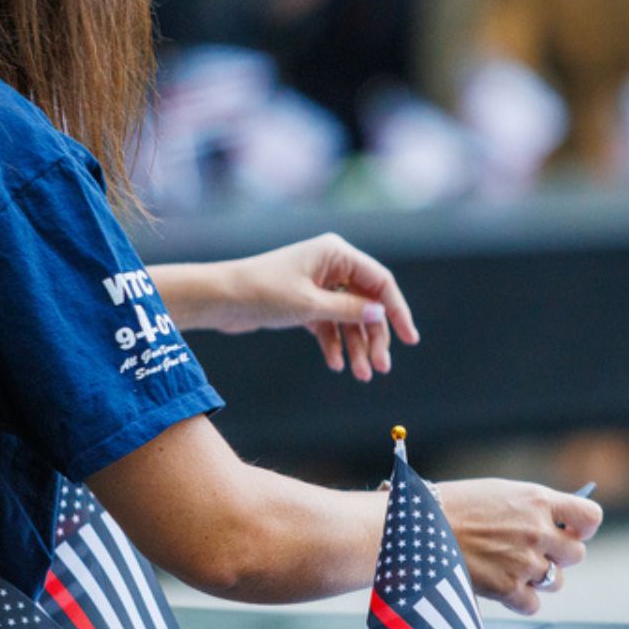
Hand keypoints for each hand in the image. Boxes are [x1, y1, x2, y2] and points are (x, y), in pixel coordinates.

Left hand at [211, 234, 419, 380]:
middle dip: (374, 337)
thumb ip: (349, 310)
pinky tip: (336, 365)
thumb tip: (382, 314)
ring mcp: (318, 285)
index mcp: (336, 254)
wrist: (219, 300)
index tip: (409, 339)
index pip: (380, 282)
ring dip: (356, 346)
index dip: (397, 311)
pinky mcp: (305, 303)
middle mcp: (331, 266)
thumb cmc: (263, 293)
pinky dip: (334, 344)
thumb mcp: (310, 305)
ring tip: (360, 375)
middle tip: (380, 368)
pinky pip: (330, 324)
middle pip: (367, 304)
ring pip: (349, 318)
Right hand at [435, 479, 603, 614]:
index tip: (569, 531)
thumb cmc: (450, 505)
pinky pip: (533, 604)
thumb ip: (530, 509)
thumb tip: (555, 527)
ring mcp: (524, 562)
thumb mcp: (498, 493)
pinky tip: (501, 586)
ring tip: (511, 567)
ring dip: (539, 577)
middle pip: (576, 554)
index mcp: (537, 500)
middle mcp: (537, 531)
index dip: (582, 528)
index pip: (590, 518)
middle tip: (533, 552)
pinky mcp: (507, 588)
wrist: (413, 527)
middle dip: (559, 555)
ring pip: (556, 581)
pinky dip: (520, 600)